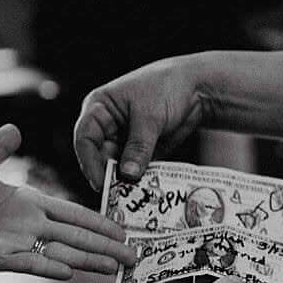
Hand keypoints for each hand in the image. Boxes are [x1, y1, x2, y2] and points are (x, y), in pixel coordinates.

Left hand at [0, 124, 137, 279]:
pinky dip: (48, 266)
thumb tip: (14, 127)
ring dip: (88, 260)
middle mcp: (29, 225)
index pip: (71, 212)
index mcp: (28, 203)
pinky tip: (68, 271)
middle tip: (135, 256)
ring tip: (115, 269)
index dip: (97, 221)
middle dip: (106, 245)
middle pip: (76, 235)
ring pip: (61, 252)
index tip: (122, 229)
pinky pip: (29, 263)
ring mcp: (16, 243)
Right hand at [72, 56, 206, 190]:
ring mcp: (123, 140)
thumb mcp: (150, 116)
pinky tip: (145, 191)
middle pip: (99, 157)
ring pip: (116, 167)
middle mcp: (107, 126)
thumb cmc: (167, 87)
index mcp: (99, 108)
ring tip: (134, 196)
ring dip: (124, 181)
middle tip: (118, 196)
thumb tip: (128, 175)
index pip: (85, 139)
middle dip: (108, 175)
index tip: (101, 183)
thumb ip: (138, 147)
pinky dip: (139, 180)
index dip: (90, 162)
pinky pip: (134, 170)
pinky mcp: (140, 152)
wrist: (197, 87)